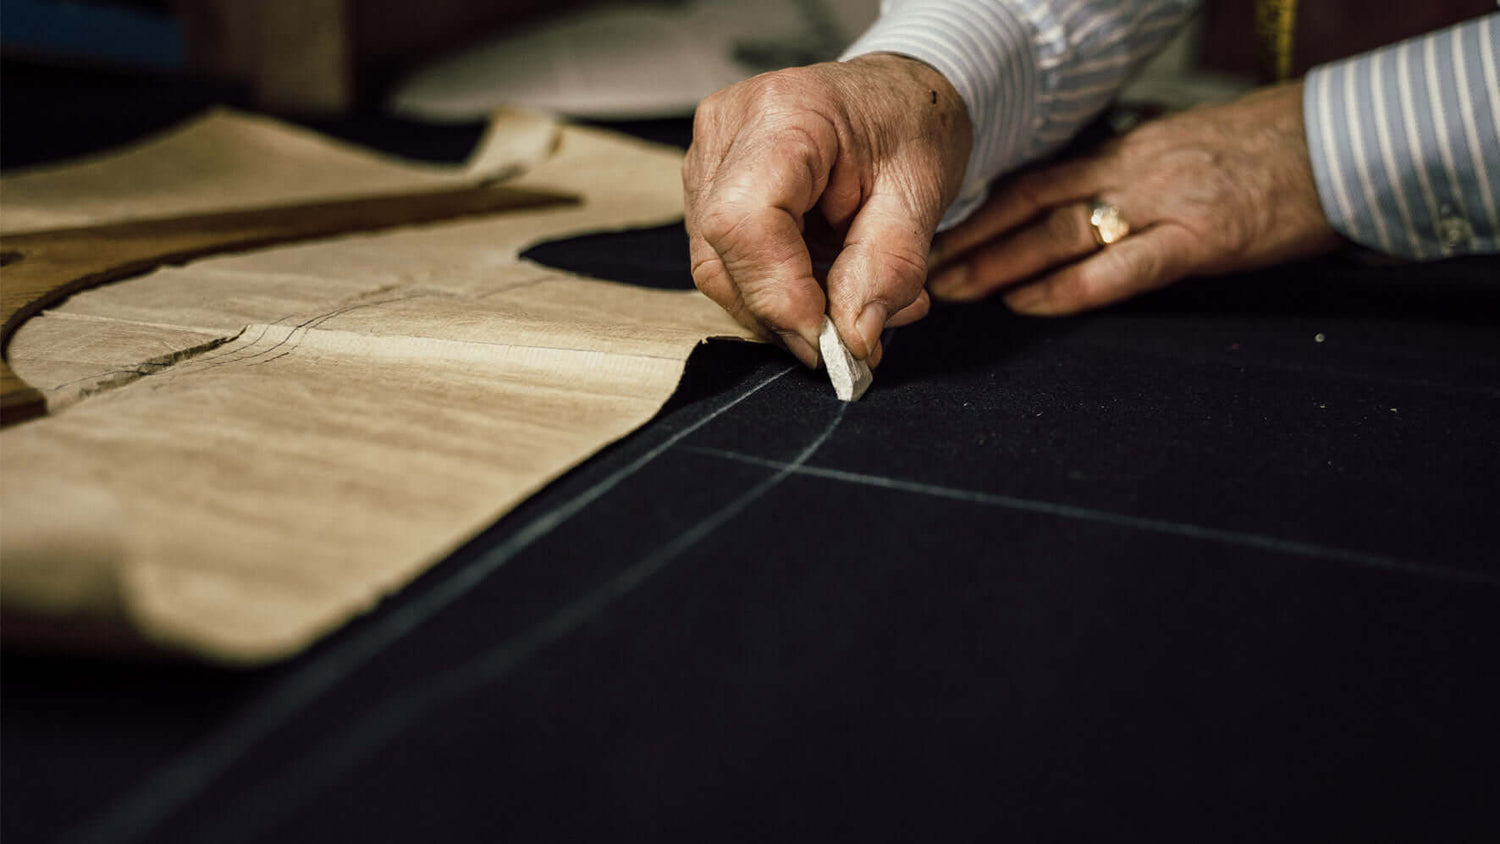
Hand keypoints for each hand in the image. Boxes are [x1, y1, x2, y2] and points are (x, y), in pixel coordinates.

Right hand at [684, 54, 971, 366]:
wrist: (895, 95)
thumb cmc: (911, 126)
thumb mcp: (922, 194)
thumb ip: (889, 268)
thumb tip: (852, 337)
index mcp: (785, 113)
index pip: (745, 221)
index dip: (778, 294)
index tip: (827, 340)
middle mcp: (728, 128)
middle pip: (722, 254)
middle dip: (784, 314)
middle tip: (852, 339)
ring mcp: (708, 156)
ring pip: (718, 268)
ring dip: (783, 306)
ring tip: (854, 301)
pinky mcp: (707, 184)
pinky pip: (725, 260)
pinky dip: (776, 289)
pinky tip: (826, 280)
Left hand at [928, 82, 1342, 314]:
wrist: (1341, 144)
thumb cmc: (1268, 155)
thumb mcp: (1186, 155)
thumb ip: (1132, 184)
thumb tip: (1084, 213)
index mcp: (1131, 154)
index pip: (1037, 182)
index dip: (983, 211)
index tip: (939, 233)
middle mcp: (1135, 172)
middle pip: (1033, 206)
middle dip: (974, 240)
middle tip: (924, 268)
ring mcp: (1165, 204)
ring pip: (1060, 232)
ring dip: (999, 263)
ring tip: (953, 288)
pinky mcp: (1200, 239)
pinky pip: (1120, 267)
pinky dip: (1067, 287)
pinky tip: (1026, 303)